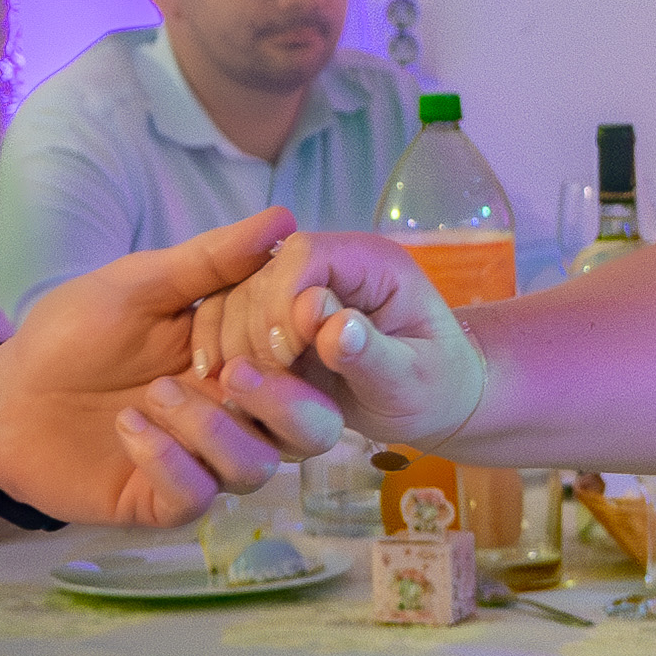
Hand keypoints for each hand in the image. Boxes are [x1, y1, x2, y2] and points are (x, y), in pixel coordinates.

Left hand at [0, 208, 345, 525]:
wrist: (2, 397)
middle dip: (285, 403)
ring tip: (151, 397)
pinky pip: (195, 496)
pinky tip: (128, 427)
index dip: (319, 345)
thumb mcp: (140, 284)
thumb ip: (211, 260)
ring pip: (256, 468)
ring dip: (211, 431)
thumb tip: (285, 216)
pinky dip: (167, 460)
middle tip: (228, 371)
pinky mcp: (161, 499)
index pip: (315, 362)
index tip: (301, 317)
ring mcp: (204, 462)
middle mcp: (240, 416)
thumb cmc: (74, 334)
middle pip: (313, 430)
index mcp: (248, 359)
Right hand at [201, 230, 486, 450]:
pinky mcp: (277, 318)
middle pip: (262, 276)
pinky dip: (224, 355)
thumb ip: (370, 352)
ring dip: (234, 346)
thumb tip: (332, 325)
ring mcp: (299, 289)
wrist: (428, 399)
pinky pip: (229, 325)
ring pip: (236, 300)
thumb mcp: (410, 379)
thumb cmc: (432, 385)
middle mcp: (331, 265)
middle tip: (264, 384)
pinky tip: (232, 390)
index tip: (285, 357)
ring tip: (249, 393)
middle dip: (253, 332)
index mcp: (372, 262)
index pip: (305, 256)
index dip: (281, 301)